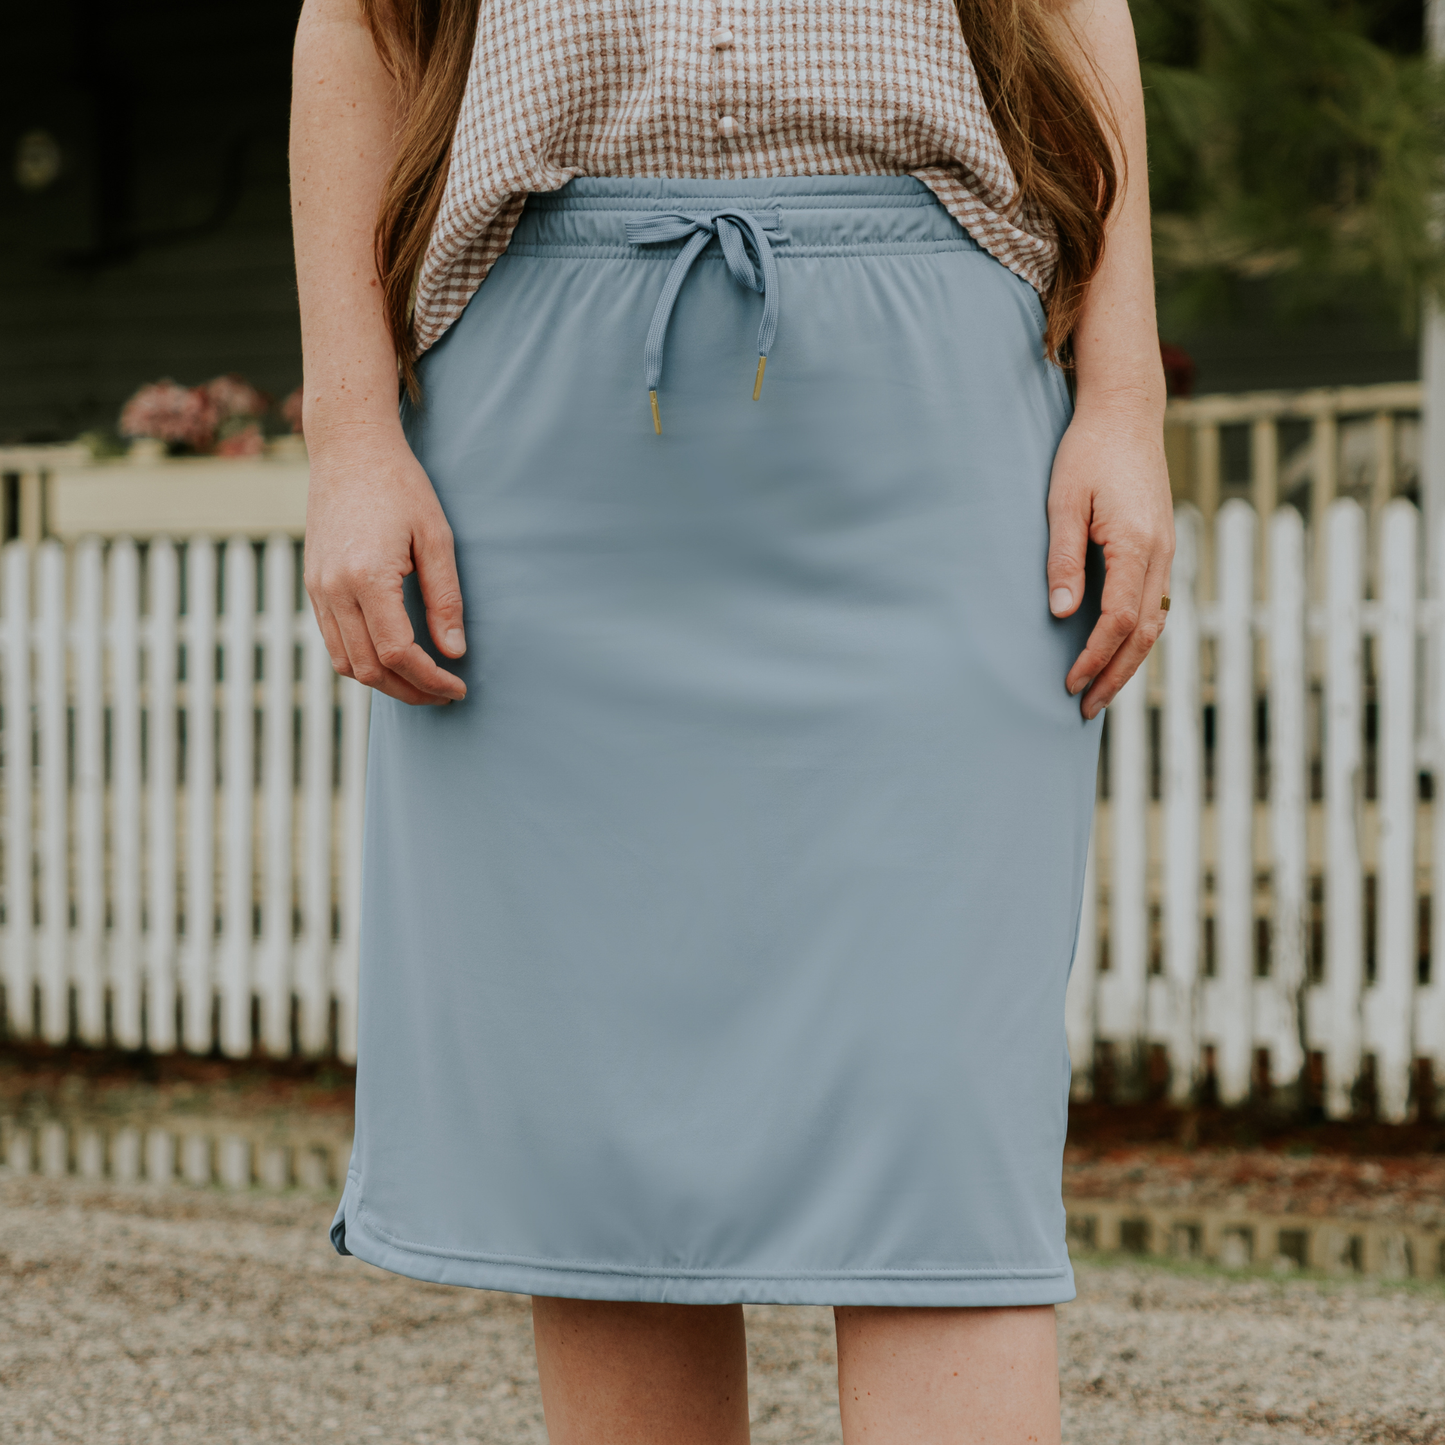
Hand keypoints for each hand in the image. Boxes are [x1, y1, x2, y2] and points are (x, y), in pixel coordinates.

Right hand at [303, 425, 466, 705]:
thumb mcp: (437, 538)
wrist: (349, 449)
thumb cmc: (400, 486)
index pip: (398, 654)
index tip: (458, 688)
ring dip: (385, 682)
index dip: (431, 680)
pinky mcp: (312, 585)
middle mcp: (333, 589)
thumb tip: (454, 652)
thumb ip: (445, 598)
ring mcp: (317, 589)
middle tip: (444, 694)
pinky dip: (362, 661)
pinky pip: (333, 641)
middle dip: (410, 691)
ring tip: (422, 683)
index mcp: (367, 578)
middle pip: (369, 669)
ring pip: (346, 663)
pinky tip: (394, 659)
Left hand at [1046, 400, 1173, 720]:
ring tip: (1099, 692)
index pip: (1119, 620)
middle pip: (1145, 634)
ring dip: (1128, 662)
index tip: (1070, 683)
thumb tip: (1062, 613)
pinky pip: (1155, 605)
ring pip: (1156, 624)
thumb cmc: (1087, 453)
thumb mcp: (1063, 502)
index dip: (1095, 657)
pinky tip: (1115, 653)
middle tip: (1085, 708)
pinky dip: (1137, 637)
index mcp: (1137, 544)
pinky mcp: (1160, 548)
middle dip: (1115, 675)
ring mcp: (1166, 552)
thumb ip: (1062, 558)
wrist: (1125, 414)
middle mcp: (1161, 553)